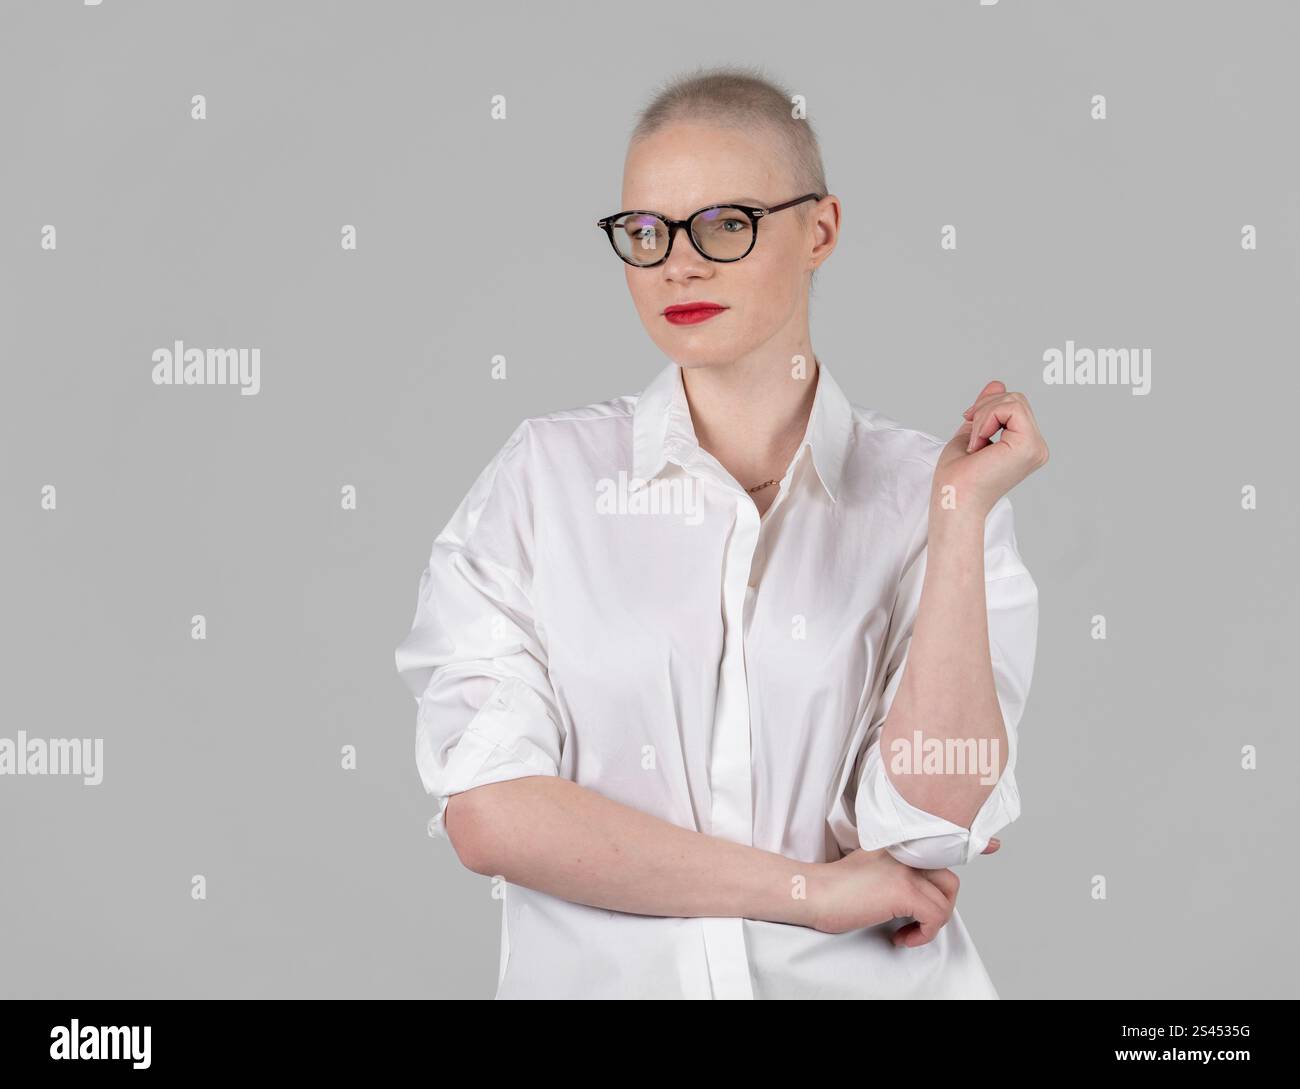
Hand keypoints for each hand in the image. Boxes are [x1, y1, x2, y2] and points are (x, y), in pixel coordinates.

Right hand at [807, 848, 959, 946]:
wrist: (813, 892)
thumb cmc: (832, 887)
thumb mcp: (870, 867)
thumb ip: (894, 871)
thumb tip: (913, 893)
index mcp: (898, 847)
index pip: (936, 866)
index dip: (932, 893)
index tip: (917, 910)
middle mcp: (905, 854)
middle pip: (949, 883)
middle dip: (940, 909)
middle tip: (920, 922)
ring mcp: (906, 872)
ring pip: (945, 903)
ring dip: (930, 926)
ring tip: (907, 932)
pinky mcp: (904, 892)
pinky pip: (935, 918)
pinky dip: (924, 935)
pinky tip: (901, 937)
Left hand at [932, 380, 1048, 515]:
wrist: (953, 500)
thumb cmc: (957, 477)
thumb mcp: (972, 432)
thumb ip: (986, 411)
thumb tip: (997, 383)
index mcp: (1025, 446)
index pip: (1014, 405)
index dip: (986, 406)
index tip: (968, 421)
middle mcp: (1035, 447)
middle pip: (1016, 398)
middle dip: (984, 408)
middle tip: (970, 436)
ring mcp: (1035, 447)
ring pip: (1014, 400)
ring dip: (983, 415)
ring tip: (974, 442)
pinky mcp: (1029, 445)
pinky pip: (1011, 407)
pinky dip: (986, 419)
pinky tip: (978, 443)